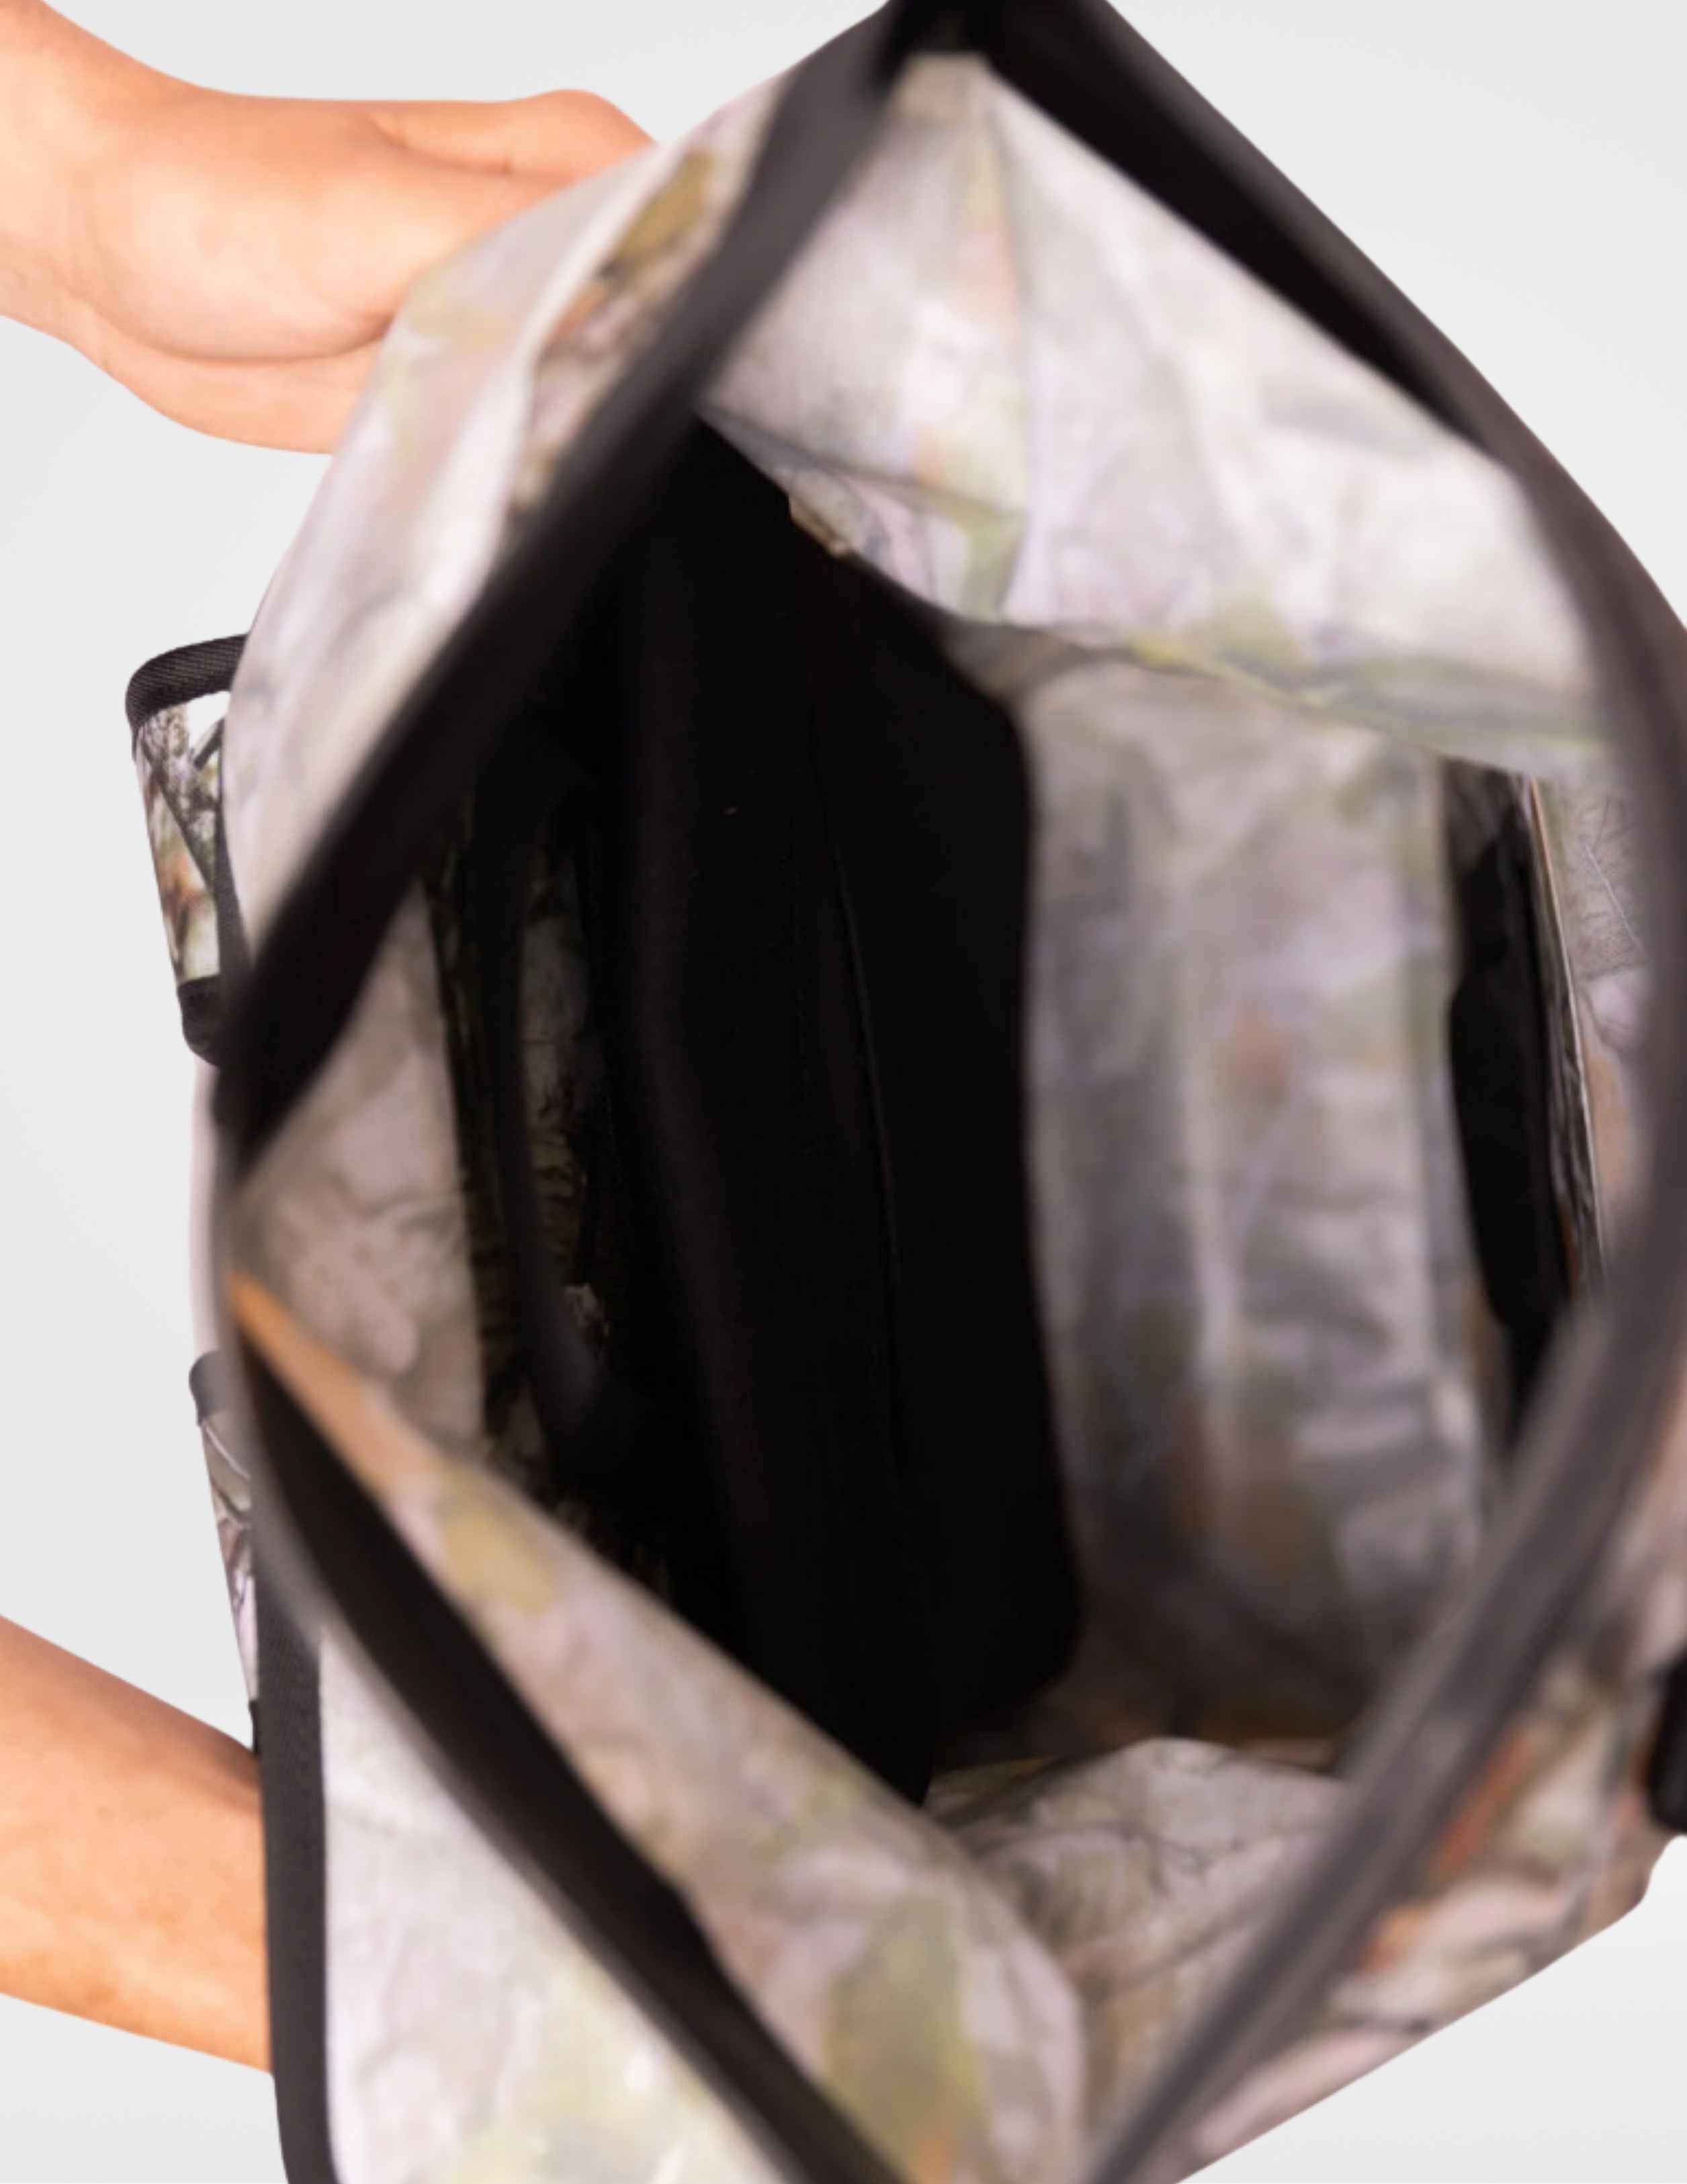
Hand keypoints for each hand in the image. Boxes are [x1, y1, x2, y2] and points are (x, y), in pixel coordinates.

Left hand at [0, 4, 649, 448]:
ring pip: (600, 395)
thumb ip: (511, 254)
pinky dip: (519, 464)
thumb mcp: (379, 212)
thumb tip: (618, 303)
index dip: (688, 306)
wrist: (117, 259)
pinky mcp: (473, 387)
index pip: (686, 231)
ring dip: (574, 432)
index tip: (636, 359)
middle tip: (558, 405)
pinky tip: (491, 460)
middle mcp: (552, 234)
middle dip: (633, 385)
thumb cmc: (217, 196)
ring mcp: (515, 317)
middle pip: (659, 327)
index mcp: (564, 159)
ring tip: (512, 430)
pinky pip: (531, 442)